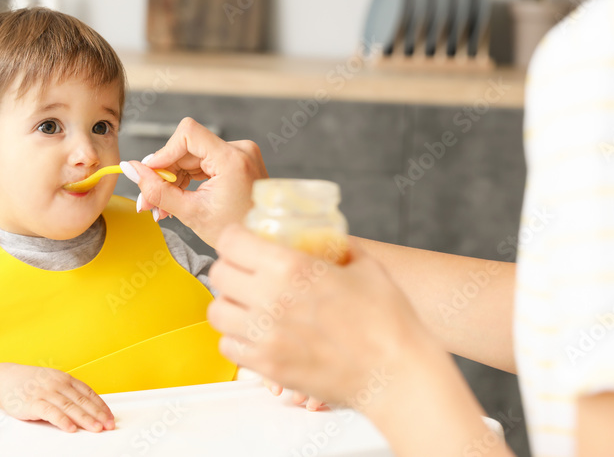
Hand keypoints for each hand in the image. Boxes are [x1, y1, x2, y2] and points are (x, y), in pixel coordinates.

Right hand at [0, 363, 115, 432]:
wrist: (5, 380)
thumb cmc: (31, 383)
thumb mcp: (53, 382)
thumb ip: (69, 392)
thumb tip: (88, 407)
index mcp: (65, 379)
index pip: (88, 393)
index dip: (101, 406)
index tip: (110, 417)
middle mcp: (57, 384)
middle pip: (82, 400)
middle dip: (97, 414)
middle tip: (109, 425)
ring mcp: (46, 393)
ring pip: (70, 407)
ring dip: (85, 419)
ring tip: (96, 428)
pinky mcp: (33, 403)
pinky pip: (51, 412)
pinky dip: (62, 420)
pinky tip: (71, 428)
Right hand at [126, 117, 267, 246]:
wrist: (262, 243)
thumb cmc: (235, 232)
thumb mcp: (191, 213)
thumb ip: (158, 190)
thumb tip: (131, 168)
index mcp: (232, 159)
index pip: (188, 134)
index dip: (163, 152)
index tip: (149, 173)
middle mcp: (239, 150)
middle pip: (187, 148)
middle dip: (163, 174)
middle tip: (147, 201)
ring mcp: (240, 154)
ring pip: (192, 157)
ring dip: (173, 180)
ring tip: (161, 207)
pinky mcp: (237, 162)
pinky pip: (203, 163)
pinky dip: (187, 180)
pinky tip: (176, 199)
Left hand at [206, 224, 438, 413]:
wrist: (396, 375)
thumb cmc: (387, 321)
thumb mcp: (364, 265)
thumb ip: (336, 246)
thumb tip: (324, 237)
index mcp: (291, 267)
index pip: (231, 242)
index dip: (234, 237)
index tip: (241, 240)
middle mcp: (270, 299)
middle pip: (218, 274)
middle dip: (230, 267)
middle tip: (245, 270)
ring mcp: (265, 336)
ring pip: (217, 312)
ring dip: (230, 303)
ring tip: (248, 303)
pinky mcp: (268, 366)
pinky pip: (229, 347)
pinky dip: (237, 338)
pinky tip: (257, 333)